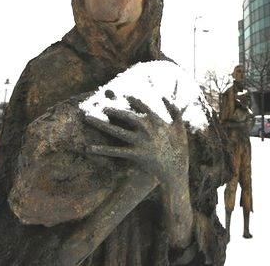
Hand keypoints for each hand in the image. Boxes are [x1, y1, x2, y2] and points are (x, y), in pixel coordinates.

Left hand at [83, 96, 192, 248]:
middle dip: (114, 110)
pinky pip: (115, 151)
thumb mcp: (180, 129)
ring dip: (101, 124)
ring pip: (117, 131)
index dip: (133, 101)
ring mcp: (140, 142)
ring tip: (88, 118)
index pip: (143, 107)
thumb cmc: (180, 150)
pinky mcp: (134, 155)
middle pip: (127, 116)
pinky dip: (102, 150)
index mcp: (158, 122)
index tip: (125, 96)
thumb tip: (166, 97)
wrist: (176, 172)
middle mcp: (147, 130)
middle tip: (102, 106)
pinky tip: (89, 148)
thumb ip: (175, 112)